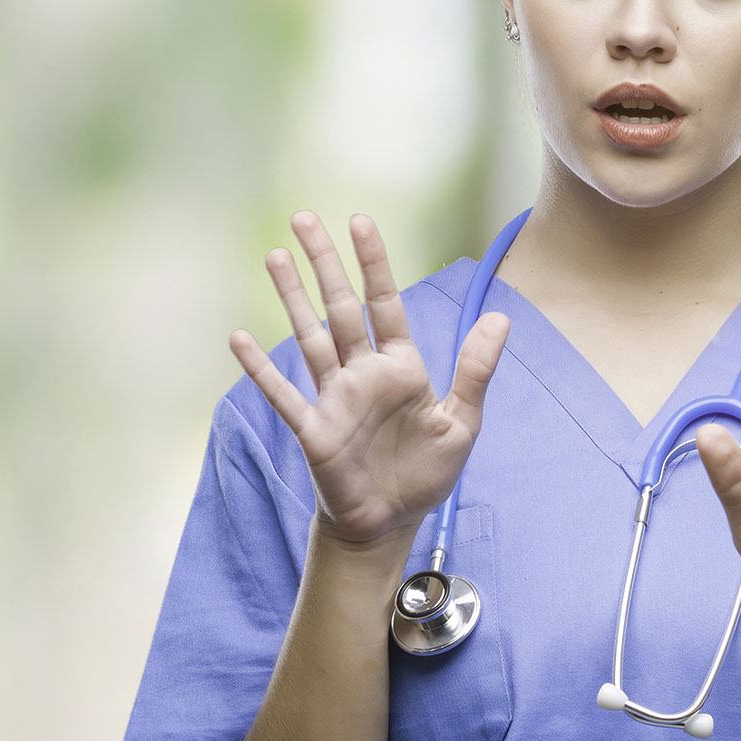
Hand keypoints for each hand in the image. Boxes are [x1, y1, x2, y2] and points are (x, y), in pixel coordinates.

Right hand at [228, 211, 510, 546]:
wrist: (391, 522)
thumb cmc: (424, 472)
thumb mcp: (461, 422)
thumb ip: (475, 371)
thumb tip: (501, 318)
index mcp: (400, 366)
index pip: (384, 303)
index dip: (373, 263)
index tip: (360, 222)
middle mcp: (362, 373)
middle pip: (339, 307)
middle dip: (323, 263)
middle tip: (303, 218)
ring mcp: (334, 398)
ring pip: (308, 337)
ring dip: (292, 299)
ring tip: (276, 257)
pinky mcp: (313, 429)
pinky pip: (283, 393)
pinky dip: (262, 368)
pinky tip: (239, 339)